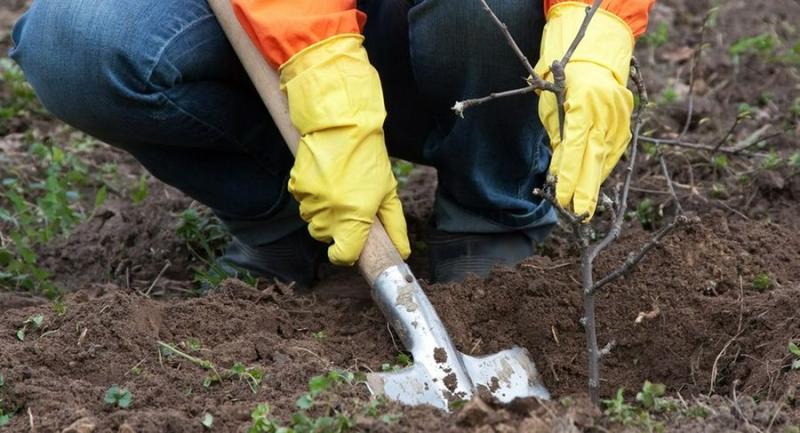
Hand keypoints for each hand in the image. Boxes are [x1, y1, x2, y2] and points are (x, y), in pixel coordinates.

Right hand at [281, 35, 409, 264]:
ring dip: (322, 212)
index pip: (342, 255)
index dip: (345, 254)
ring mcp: (311, 199)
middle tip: (347, 206)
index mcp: (354, 216)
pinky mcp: (296, 185)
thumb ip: (395, 225)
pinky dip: (311, 196)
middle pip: (325, 237)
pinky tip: (324, 178)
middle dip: (335, 228)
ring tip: (336, 188)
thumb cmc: (368, 157)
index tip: (348, 247)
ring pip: (312, 220)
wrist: (342, 124)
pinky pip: (302, 201)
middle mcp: (329, 211)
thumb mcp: (388, 192)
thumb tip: (402, 252)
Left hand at [534, 3, 634, 218]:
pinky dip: (603, 165)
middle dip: (586, 188)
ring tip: (584, 204)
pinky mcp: (626, 120)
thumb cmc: (563, 78)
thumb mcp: (552, 107)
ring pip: (607, 155)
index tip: (562, 199)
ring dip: (594, 180)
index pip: (575, 148)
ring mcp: (620, 115)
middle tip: (579, 215)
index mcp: (583, 103)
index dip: (569, 176)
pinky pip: (615, 149)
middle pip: (595, 156)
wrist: (594, 52)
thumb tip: (558, 172)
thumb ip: (559, 139)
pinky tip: (594, 180)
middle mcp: (605, 110)